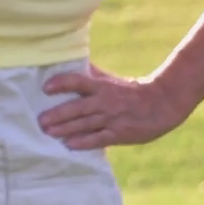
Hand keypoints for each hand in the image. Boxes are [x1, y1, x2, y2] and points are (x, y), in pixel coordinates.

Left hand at [38, 64, 188, 149]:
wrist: (162, 104)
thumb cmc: (131, 91)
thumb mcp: (111, 80)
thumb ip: (91, 74)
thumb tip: (71, 60)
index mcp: (102, 86)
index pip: (78, 82)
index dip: (62, 84)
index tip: (46, 87)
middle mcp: (105, 102)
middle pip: (78, 108)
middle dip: (58, 114)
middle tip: (40, 120)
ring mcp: (112, 119)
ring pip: (85, 124)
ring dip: (65, 129)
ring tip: (49, 132)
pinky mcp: (119, 134)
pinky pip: (98, 139)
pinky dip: (83, 142)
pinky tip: (69, 145)